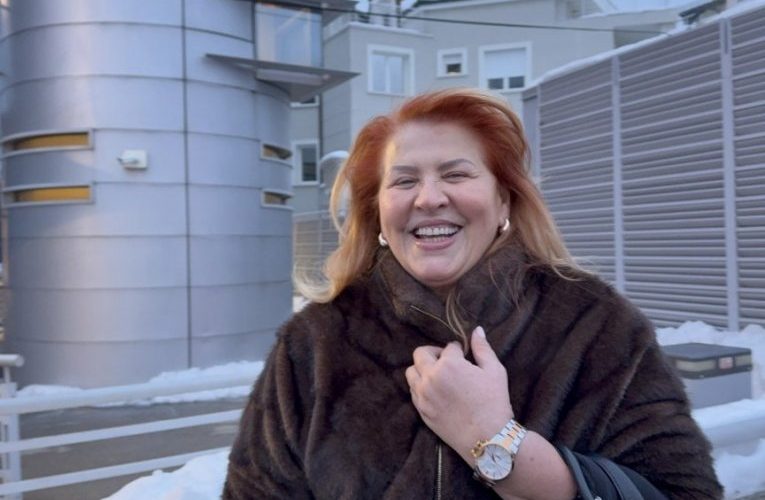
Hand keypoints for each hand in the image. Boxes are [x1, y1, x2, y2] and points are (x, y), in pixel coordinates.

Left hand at [405, 326, 513, 463]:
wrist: (487, 439)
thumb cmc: (494, 403)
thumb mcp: (495, 371)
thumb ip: (482, 348)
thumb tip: (476, 330)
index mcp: (449, 364)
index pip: (449, 347)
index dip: (459, 350)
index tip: (465, 357)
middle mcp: (430, 377)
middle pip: (421, 354)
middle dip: (434, 353)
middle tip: (447, 361)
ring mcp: (423, 395)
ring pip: (411, 372)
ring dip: (423, 369)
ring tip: (439, 376)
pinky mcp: (421, 410)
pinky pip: (413, 391)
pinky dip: (421, 386)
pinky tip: (436, 391)